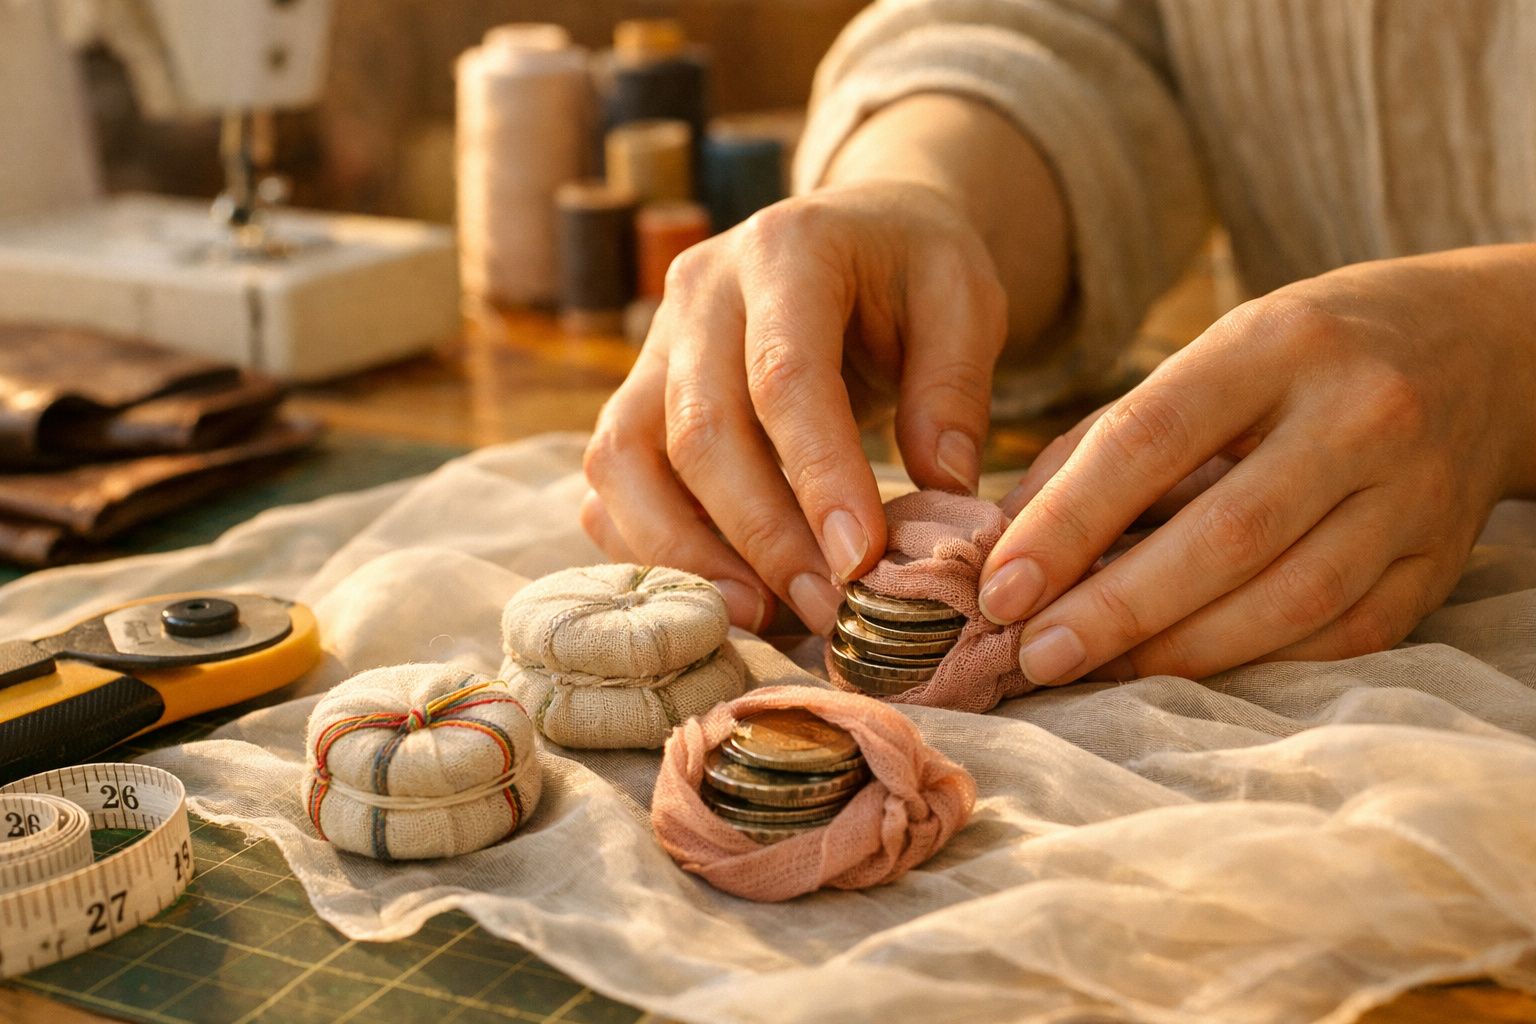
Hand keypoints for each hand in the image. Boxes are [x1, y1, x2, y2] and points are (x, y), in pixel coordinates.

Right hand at [582, 180, 1008, 632]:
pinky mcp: (634, 398)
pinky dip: (648, 546)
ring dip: (687, 553)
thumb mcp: (964, 300)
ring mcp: (652, 347)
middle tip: (829, 608)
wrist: (850, 233)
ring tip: (762, 616)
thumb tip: (943, 491)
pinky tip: (717, 590)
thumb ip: (954, 390)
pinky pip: (608, 483)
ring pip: (625, 461)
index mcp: (785, 251)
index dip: (819, 476)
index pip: (784, 375)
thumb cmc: (909, 271)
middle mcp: (698, 293)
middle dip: (763, 536)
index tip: (861, 559)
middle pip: (699, 430)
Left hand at [977, 245, 1535, 683]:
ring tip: (1090, 671)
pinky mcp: (1440, 560)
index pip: (1153, 438)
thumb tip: (1011, 534)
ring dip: (1175, 651)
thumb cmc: (1302, 355)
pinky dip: (1250, 662)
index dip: (1069, 523)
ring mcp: (1412, 493)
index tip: (1002, 586)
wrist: (1474, 346)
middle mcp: (1358, 413)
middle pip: (1223, 535)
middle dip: (1114, 607)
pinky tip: (1179, 672)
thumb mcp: (1209, 357)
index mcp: (1277, 343)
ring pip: (1286, 599)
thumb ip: (1105, 441)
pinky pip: (1339, 634)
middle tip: (1032, 654)